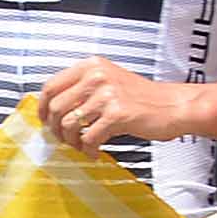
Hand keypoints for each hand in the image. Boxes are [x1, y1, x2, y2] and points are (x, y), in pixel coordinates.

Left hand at [34, 61, 185, 147]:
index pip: (51, 85)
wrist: (174, 105)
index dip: (42, 106)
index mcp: (92, 66)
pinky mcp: (117, 114)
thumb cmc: (144, 97)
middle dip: (55, 128)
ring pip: (68, 124)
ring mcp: (107, 94)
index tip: (43, 119)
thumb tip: (54, 106)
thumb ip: (83, 88)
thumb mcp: (110, 81)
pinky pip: (88, 137)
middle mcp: (97, 76)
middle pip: (55, 106)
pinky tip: (94, 150)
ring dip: (70, 141)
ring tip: (80, 145)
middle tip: (62, 138)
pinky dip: (88, 149)